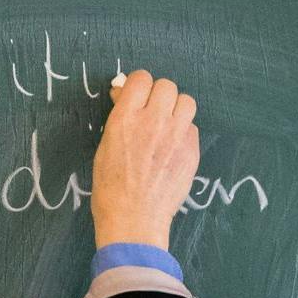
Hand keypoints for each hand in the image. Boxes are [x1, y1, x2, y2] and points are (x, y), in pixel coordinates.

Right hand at [90, 70, 199, 250]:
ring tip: (167, 125)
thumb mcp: (105, 147)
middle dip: (158, 95)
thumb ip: (119, 117)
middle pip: (166, 86)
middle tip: (152, 111)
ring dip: (176, 109)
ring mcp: (176, 135)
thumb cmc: (111, 188)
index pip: (141, 78)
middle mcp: (153, 121)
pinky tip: (173, 148)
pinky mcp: (191, 150)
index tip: (136, 96)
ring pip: (186, 101)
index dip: (138, 85)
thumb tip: (125, 94)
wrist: (134, 219)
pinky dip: (183, 132)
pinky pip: (192, 127)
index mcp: (126, 118)